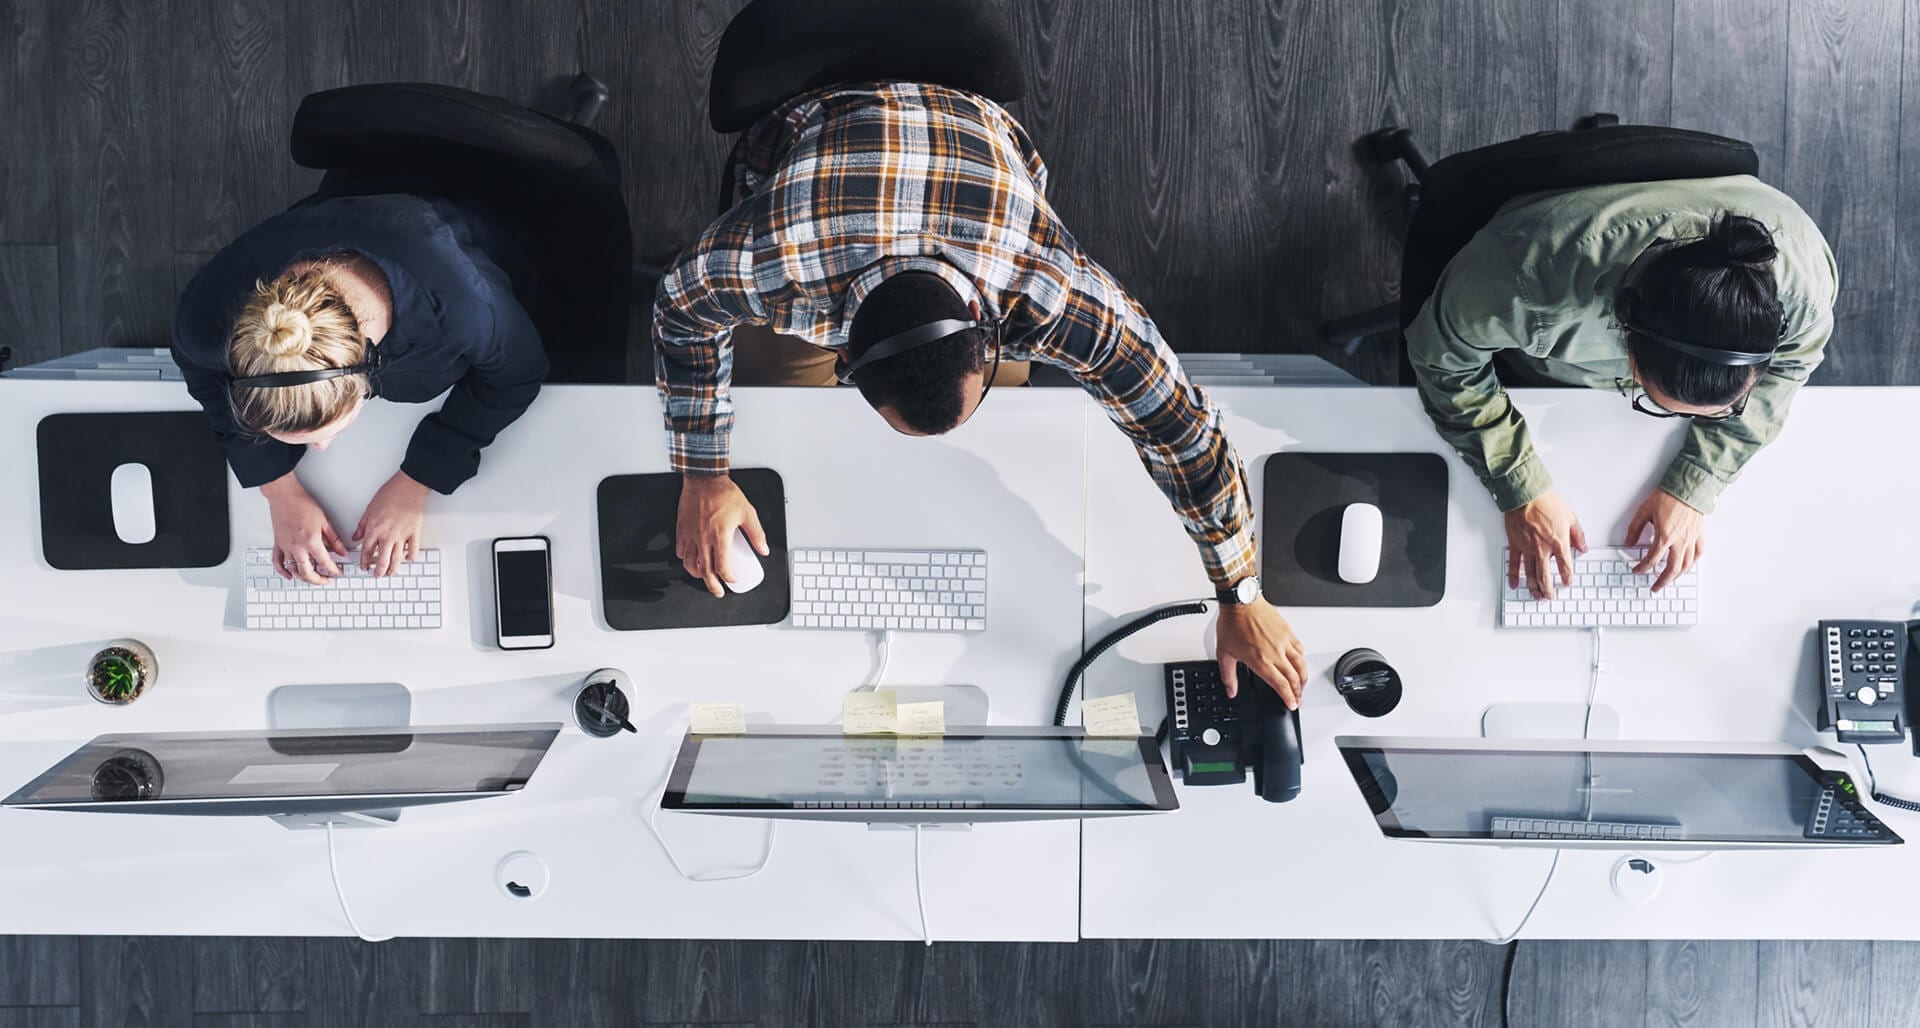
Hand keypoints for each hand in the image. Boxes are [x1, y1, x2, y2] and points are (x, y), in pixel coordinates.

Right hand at [260, 472, 346, 585]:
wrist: (285, 496)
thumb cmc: (303, 504)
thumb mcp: (325, 521)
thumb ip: (335, 539)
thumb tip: (343, 552)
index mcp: (311, 541)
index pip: (325, 562)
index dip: (334, 570)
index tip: (338, 572)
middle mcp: (297, 547)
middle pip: (307, 572)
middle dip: (318, 580)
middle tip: (326, 580)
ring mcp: (286, 546)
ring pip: (293, 569)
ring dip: (303, 577)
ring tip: (313, 578)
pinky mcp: (278, 544)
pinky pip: (277, 562)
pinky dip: (283, 571)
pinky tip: (289, 576)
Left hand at [352, 471, 429, 576]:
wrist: (408, 487)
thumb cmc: (389, 494)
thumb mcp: (369, 510)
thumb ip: (362, 526)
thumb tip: (356, 537)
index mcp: (374, 530)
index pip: (366, 552)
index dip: (364, 562)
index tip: (364, 567)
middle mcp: (387, 536)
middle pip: (382, 561)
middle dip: (378, 571)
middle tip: (377, 575)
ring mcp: (402, 536)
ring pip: (397, 559)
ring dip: (393, 569)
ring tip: (390, 573)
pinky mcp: (414, 533)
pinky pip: (413, 551)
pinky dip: (411, 558)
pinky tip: (408, 559)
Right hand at [676, 474, 768, 597]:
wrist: (704, 478)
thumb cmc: (724, 493)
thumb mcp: (747, 513)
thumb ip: (756, 533)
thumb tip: (763, 549)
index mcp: (719, 536)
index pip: (722, 566)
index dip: (728, 577)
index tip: (733, 579)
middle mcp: (703, 538)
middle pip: (705, 571)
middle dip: (712, 585)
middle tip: (718, 591)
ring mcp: (690, 535)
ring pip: (690, 563)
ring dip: (697, 575)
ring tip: (704, 578)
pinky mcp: (682, 529)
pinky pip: (681, 550)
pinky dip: (686, 559)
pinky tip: (691, 559)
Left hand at [1214, 598, 1308, 709]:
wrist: (1241, 602)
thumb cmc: (1233, 624)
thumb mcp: (1225, 654)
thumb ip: (1228, 676)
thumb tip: (1231, 691)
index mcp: (1261, 662)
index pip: (1281, 686)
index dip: (1289, 698)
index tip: (1292, 704)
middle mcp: (1275, 653)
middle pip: (1294, 678)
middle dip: (1298, 692)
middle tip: (1298, 699)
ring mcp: (1284, 642)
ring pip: (1301, 665)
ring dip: (1303, 678)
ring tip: (1302, 685)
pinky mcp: (1288, 632)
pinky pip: (1300, 649)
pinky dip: (1302, 659)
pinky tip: (1300, 662)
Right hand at [1504, 491, 1587, 598]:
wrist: (1525, 496)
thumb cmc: (1546, 503)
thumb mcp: (1570, 517)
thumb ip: (1578, 535)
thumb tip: (1583, 547)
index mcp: (1558, 543)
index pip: (1565, 567)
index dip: (1567, 578)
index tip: (1567, 583)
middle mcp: (1543, 550)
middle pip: (1545, 577)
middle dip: (1548, 590)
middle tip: (1550, 596)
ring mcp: (1527, 549)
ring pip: (1530, 574)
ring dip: (1533, 587)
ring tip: (1536, 595)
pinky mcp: (1515, 545)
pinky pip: (1514, 564)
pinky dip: (1514, 576)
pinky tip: (1515, 584)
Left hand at [1626, 488, 1704, 591]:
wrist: (1688, 486)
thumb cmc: (1668, 496)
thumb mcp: (1643, 511)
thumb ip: (1635, 529)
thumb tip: (1628, 543)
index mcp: (1664, 537)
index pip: (1651, 560)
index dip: (1642, 567)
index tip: (1636, 570)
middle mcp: (1679, 541)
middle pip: (1672, 569)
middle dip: (1662, 581)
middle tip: (1655, 587)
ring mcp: (1691, 538)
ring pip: (1686, 564)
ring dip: (1677, 576)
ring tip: (1670, 580)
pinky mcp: (1699, 534)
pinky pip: (1698, 553)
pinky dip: (1692, 562)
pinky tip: (1688, 565)